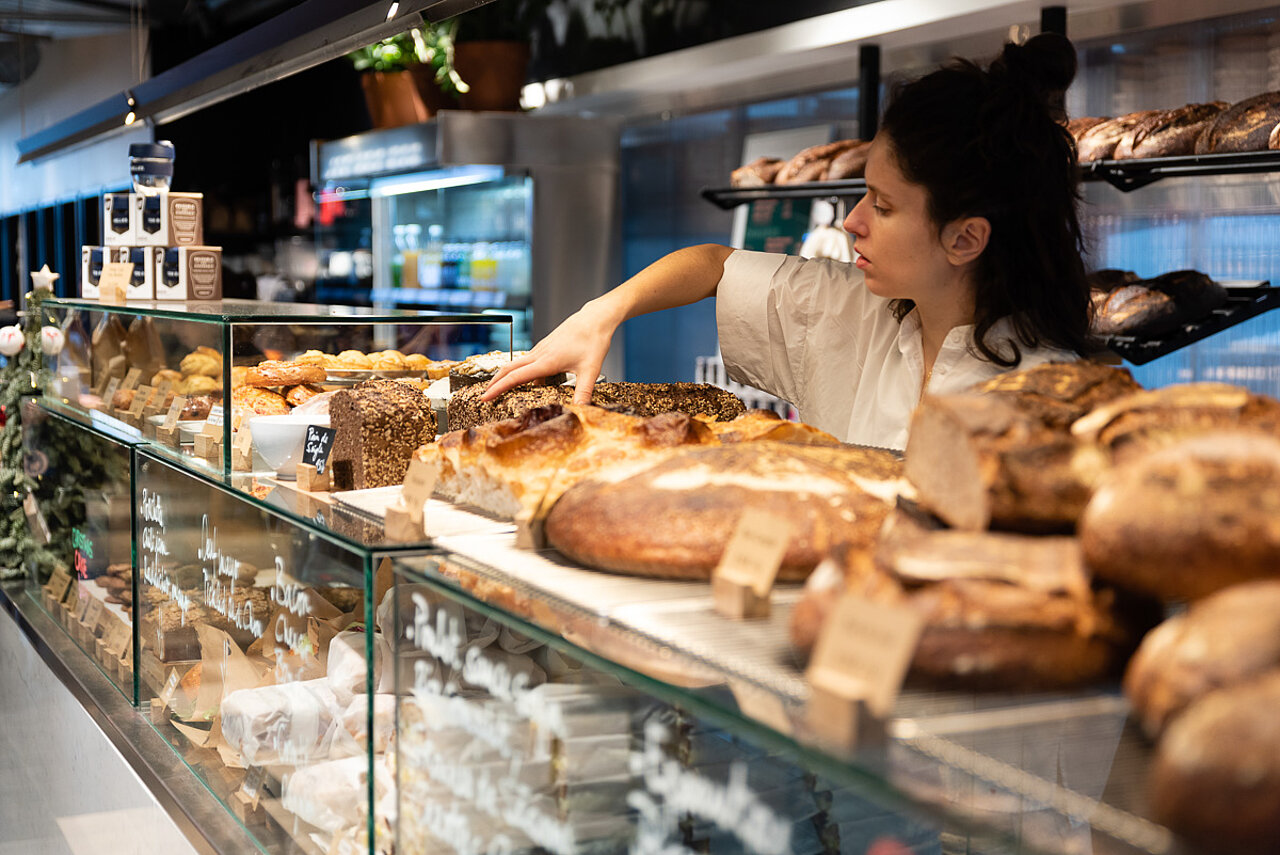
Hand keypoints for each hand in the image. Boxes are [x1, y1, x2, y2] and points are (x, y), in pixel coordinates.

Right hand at [481, 299, 620, 403]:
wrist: (595, 319)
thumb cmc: (593, 341)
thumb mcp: (591, 370)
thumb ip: (584, 392)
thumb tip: (581, 410)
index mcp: (546, 362)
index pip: (515, 377)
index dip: (498, 389)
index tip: (484, 398)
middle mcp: (539, 354)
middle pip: (508, 369)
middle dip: (494, 383)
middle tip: (484, 397)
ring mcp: (541, 349)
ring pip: (517, 364)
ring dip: (506, 377)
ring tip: (500, 391)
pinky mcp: (546, 347)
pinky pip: (528, 361)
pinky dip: (521, 372)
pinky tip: (530, 382)